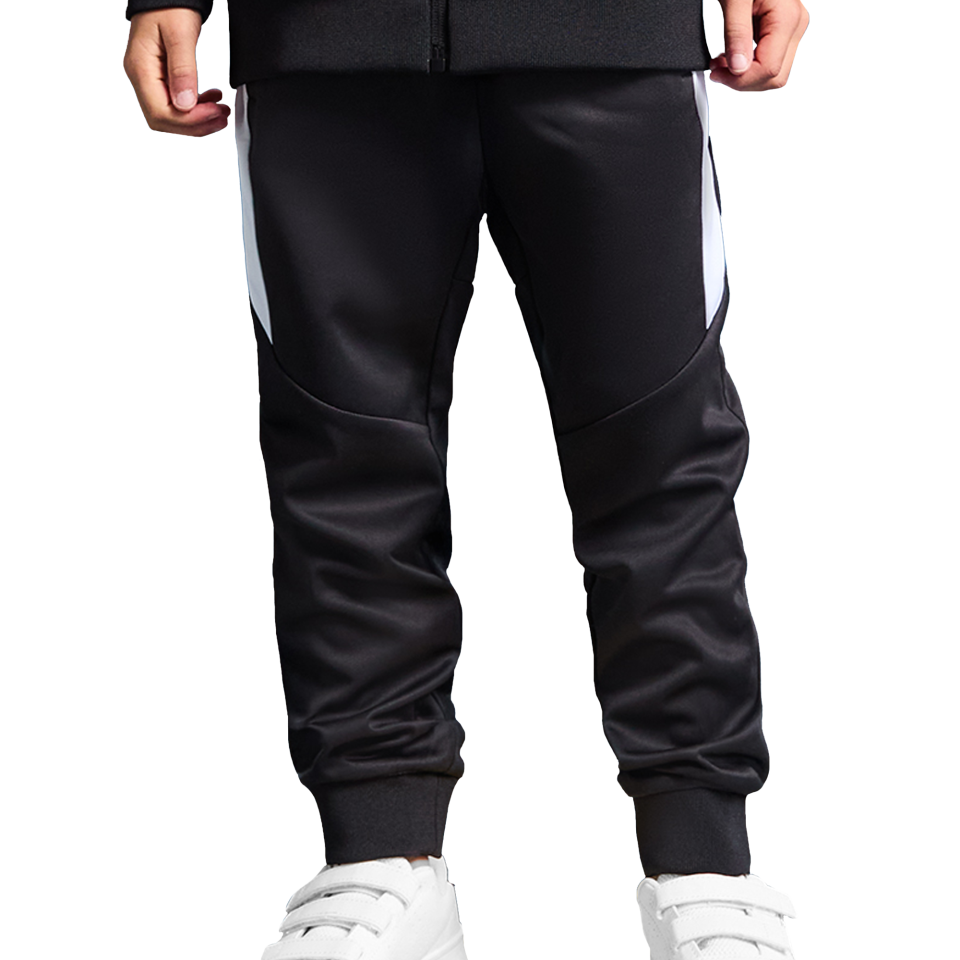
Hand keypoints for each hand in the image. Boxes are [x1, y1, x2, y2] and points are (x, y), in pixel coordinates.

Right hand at [122, 9, 231, 137]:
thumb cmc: (169, 5)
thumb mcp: (180, 35)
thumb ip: (183, 71)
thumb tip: (185, 104)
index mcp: (140, 68)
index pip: (160, 112)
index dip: (189, 120)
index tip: (214, 113)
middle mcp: (140, 77)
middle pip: (163, 120)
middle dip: (194, 125)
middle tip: (220, 118)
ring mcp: (148, 78)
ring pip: (170, 116)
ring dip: (197, 119)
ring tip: (220, 112)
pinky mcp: (159, 77)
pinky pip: (175, 103)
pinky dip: (195, 108)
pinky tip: (211, 101)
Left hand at [708, 0, 810, 92]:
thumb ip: (736, 33)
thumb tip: (738, 67)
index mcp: (788, 19)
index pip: (769, 70)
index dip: (740, 80)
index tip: (716, 72)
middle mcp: (796, 25)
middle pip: (776, 77)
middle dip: (744, 82)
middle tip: (717, 69)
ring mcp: (792, 28)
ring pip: (774, 73)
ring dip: (745, 75)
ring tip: (722, 62)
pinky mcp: (783, 29)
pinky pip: (770, 59)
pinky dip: (749, 65)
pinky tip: (732, 56)